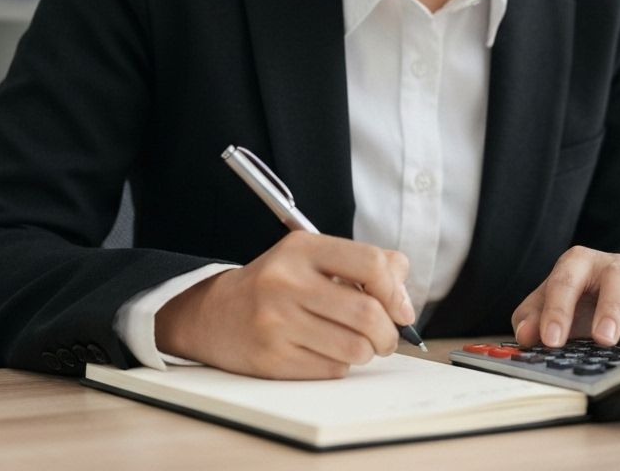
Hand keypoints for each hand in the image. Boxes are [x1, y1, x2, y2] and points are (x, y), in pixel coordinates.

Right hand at [154, 232, 414, 378]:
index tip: (401, 309)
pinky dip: (340, 365)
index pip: (369, 263)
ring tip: (358, 345)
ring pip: (353, 348)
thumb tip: (404, 291)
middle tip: (386, 337)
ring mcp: (277, 322)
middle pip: (366, 313)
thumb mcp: (312, 256)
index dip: (396, 290)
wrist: (215, 314)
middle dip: (388, 333)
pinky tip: (326, 352)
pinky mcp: (272, 359)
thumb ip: (363, 262)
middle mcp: (287, 281)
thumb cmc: (277, 284)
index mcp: (302, 248)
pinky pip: (331, 370)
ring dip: (367, 352)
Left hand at [511, 246, 619, 354]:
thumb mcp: (548, 307)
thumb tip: (527, 334)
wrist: (612, 301)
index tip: (550, 340)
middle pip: (618, 276)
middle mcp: (616, 267)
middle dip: (611, 307)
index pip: (566, 279)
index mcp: (580, 263)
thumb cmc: (577, 304)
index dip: (557, 309)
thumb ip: (532, 318)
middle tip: (602, 340)